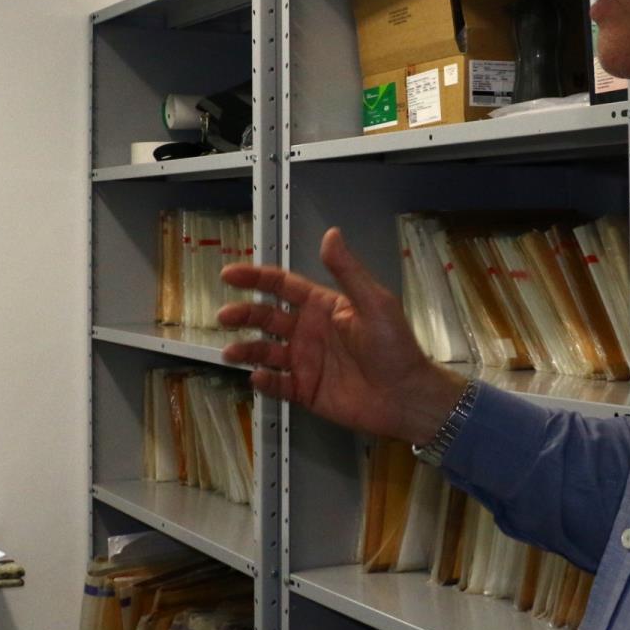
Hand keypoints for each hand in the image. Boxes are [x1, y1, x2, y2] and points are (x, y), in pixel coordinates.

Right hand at [219, 227, 468, 443]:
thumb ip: (347, 271)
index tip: (229, 274)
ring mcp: (306, 362)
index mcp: (322, 306)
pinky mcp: (306, 390)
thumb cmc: (393, 346)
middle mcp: (309, 331)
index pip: (281, 286)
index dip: (255, 278)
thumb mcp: (374, 303)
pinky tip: (257, 378)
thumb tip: (330, 233)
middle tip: (224, 316)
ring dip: (247, 349)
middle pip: (266, 318)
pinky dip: (265, 381)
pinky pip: (278, 384)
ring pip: (266, 352)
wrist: (406, 396)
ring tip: (230, 352)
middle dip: (243, 314)